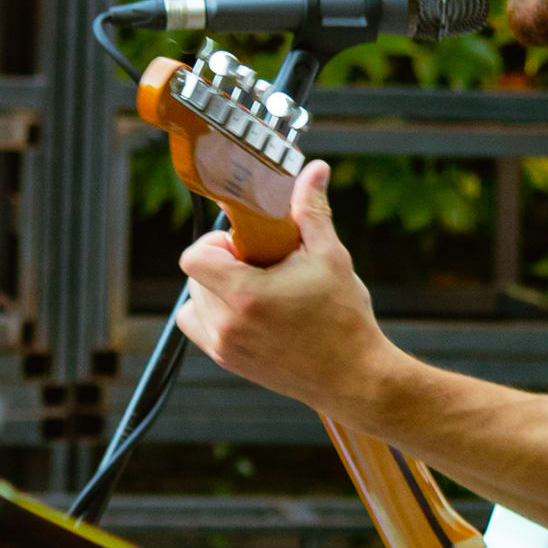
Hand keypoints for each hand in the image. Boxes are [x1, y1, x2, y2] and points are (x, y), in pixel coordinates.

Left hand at [175, 158, 392, 418]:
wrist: (354, 377)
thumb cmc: (344, 319)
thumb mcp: (330, 257)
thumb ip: (311, 211)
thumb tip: (315, 170)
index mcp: (246, 295)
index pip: (194, 257)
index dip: (215, 243)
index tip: (246, 244)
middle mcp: (226, 324)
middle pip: (195, 276)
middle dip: (223, 262)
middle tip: (261, 264)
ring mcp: (224, 347)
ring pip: (195, 300)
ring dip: (217, 287)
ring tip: (258, 288)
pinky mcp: (228, 361)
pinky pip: (200, 327)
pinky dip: (215, 313)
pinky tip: (251, 310)